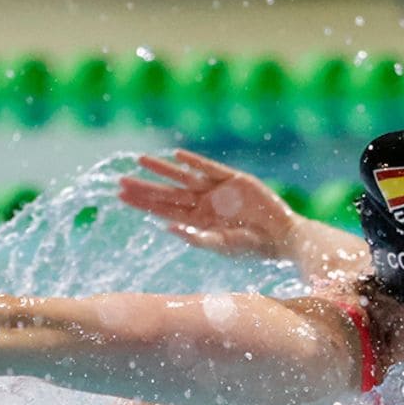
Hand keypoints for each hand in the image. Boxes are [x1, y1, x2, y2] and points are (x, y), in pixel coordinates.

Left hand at [119, 149, 299, 258]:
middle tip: (120, 181)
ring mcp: (218, 190)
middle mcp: (204, 204)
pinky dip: (195, 162)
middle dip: (144, 186)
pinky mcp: (235, 179)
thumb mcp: (222, 246)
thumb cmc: (254, 248)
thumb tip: (167, 228)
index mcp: (198, 221)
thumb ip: (197, 238)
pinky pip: (210, 168)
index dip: (142, 203)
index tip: (120, 196)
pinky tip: (178, 156)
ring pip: (183, 177)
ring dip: (163, 169)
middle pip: (167, 193)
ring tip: (141, 159)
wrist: (283, 237)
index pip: (163, 210)